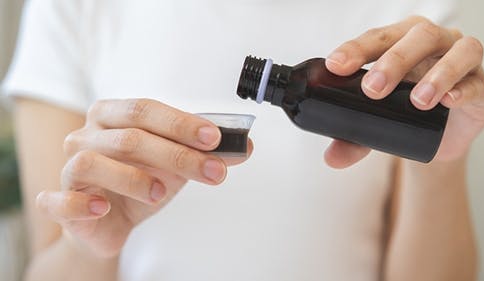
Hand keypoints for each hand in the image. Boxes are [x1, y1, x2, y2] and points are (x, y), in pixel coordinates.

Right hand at [35, 99, 251, 257]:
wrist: (112, 221)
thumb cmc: (140, 183)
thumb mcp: (176, 166)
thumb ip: (207, 154)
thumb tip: (246, 146)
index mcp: (112, 116)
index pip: (146, 110)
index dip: (181, 123)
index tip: (216, 138)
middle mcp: (86, 136)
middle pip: (129, 136)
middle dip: (176, 154)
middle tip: (213, 171)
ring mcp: (69, 168)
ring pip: (94, 163)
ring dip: (133, 178)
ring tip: (160, 193)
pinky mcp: (58, 202)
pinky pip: (58, 200)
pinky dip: (80, 204)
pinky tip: (103, 208)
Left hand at [323, 15, 483, 167]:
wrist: (441, 138)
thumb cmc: (406, 115)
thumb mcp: (376, 124)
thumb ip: (353, 138)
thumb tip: (331, 158)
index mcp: (401, 42)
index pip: (378, 37)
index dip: (357, 48)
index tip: (337, 66)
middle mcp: (433, 44)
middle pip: (418, 35)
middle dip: (393, 59)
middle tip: (373, 88)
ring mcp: (463, 62)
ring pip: (457, 50)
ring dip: (437, 73)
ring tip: (418, 101)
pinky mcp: (483, 88)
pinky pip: (478, 82)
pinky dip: (463, 89)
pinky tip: (449, 102)